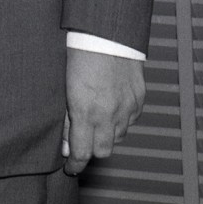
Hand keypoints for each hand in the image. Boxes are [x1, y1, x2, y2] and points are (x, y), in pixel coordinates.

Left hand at [63, 47, 144, 174]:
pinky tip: (110, 107)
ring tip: (95, 121)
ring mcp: (127, 108)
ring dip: (106, 135)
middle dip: (91, 151)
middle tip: (81, 144)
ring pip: (118, 137)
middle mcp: (109, 115)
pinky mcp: (139, 100)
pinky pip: (130, 120)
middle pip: (103, 151)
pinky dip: (120, 120)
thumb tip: (64, 145)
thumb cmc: (78, 56)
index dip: (75, 164)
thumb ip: (66, 118)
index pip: (82, 152)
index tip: (70, 168)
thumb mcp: (63, 87)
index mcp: (85, 112)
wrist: (107, 34)